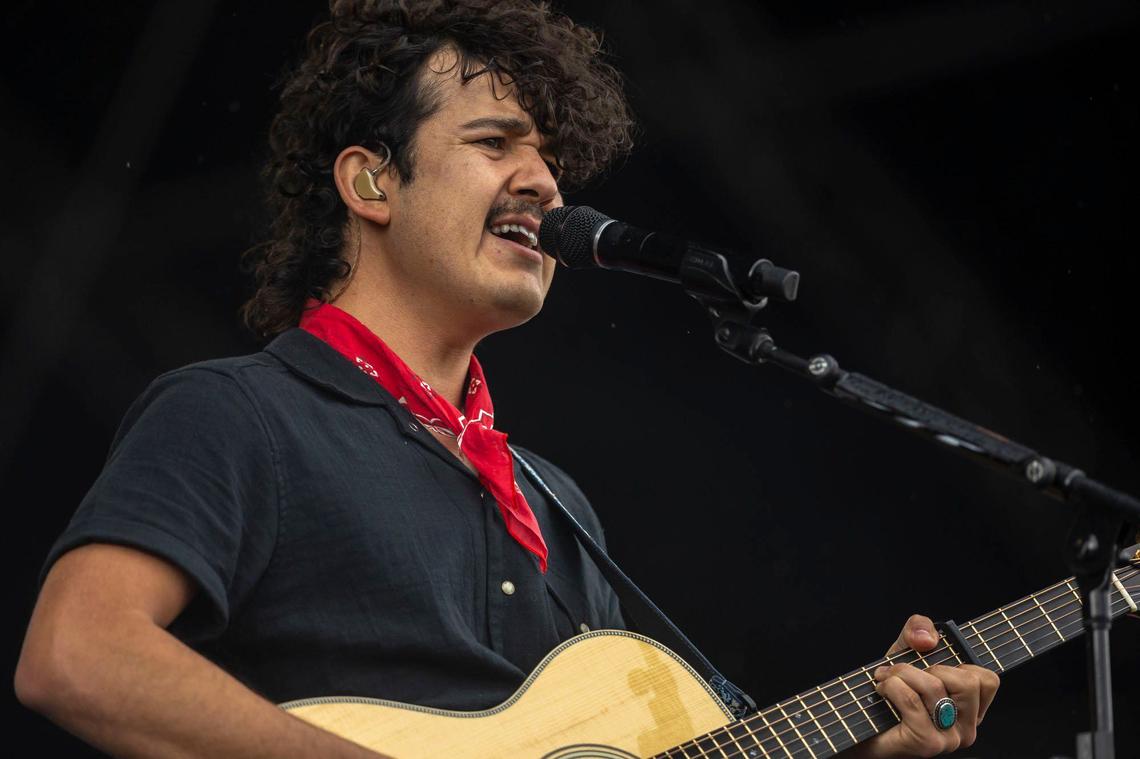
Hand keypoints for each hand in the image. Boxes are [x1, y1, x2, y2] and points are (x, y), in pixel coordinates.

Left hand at [849, 614, 999, 757]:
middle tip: (904, 673)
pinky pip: (911, 700)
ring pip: (934, 687)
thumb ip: (919, 628)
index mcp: (972, 709)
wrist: (862, 721)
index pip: (987, 680)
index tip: (932, 667)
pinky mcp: (926, 743)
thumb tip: (928, 639)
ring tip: (886, 679)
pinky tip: (882, 691)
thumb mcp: (907, 650)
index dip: (957, 663)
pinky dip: (891, 686)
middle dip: (927, 667)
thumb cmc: (891, 690)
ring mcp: (949, 739)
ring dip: (901, 673)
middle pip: (966, 682)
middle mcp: (967, 728)